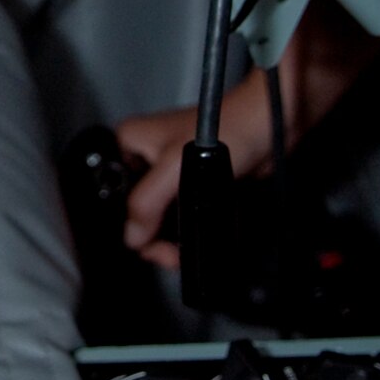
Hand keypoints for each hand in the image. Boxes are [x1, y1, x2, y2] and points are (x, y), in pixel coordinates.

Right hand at [117, 70, 276, 269]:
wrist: (264, 127)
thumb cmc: (227, 126)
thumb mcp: (175, 167)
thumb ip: (147, 202)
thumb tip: (133, 235)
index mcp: (129, 143)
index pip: (115, 194)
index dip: (130, 223)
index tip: (150, 242)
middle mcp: (146, 157)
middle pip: (137, 210)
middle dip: (153, 236)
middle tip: (171, 253)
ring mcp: (169, 172)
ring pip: (159, 216)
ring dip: (171, 238)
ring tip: (184, 252)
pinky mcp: (192, 182)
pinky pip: (181, 214)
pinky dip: (187, 229)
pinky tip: (196, 239)